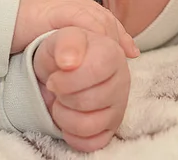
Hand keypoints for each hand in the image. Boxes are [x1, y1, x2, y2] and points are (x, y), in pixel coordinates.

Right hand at [12, 0, 138, 57]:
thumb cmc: (5, 27)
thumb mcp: (37, 32)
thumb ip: (57, 37)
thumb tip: (71, 57)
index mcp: (63, 1)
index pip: (97, 15)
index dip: (115, 32)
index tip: (128, 50)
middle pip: (102, 17)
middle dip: (118, 38)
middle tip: (128, 57)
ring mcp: (60, 1)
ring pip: (97, 19)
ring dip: (108, 40)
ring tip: (114, 61)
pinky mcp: (54, 9)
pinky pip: (83, 21)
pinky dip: (94, 36)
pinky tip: (98, 52)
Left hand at [33, 27, 131, 151]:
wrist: (58, 65)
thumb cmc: (63, 50)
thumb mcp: (61, 34)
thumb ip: (68, 42)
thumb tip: (69, 62)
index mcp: (113, 53)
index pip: (95, 71)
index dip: (68, 78)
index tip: (54, 76)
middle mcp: (122, 80)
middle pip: (88, 101)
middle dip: (63, 95)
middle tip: (57, 87)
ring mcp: (119, 106)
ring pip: (88, 125)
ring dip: (63, 116)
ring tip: (61, 102)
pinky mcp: (111, 127)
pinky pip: (92, 143)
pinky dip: (72, 135)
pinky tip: (67, 118)